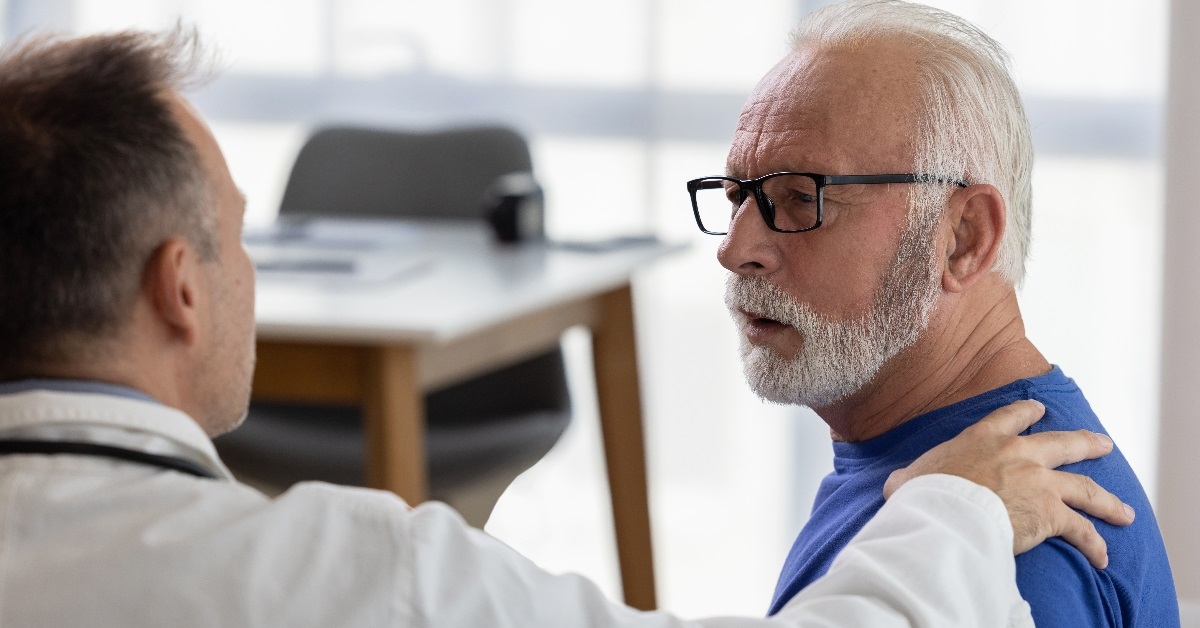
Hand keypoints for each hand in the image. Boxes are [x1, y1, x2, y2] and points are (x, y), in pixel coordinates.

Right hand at [883, 399, 1134, 568]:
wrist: (945, 511)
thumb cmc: (923, 492)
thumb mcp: (909, 476)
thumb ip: (909, 475)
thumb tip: (895, 483)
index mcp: (984, 438)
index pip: (1010, 417)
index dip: (1027, 412)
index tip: (1039, 409)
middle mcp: (1019, 454)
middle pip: (1063, 443)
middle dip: (1086, 443)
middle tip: (1102, 444)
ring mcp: (1040, 482)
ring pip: (1084, 487)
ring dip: (1107, 500)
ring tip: (1123, 510)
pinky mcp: (1051, 514)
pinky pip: (1081, 530)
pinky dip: (1095, 544)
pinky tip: (1103, 557)